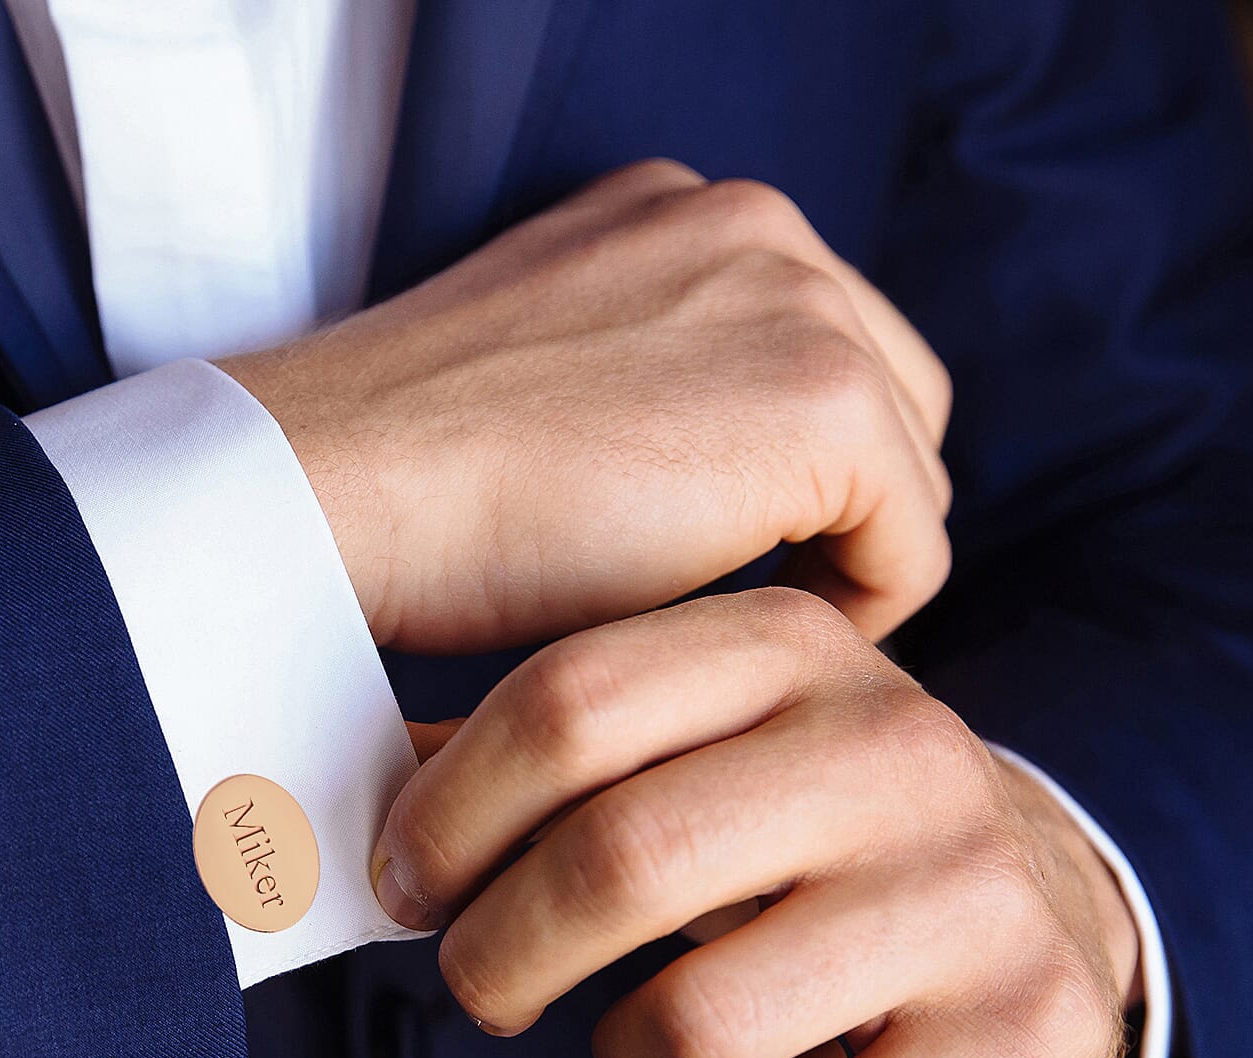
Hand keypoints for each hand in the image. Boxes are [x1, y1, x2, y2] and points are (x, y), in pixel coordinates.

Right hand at [219, 161, 951, 652]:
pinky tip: (759, 642)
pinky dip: (865, 607)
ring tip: (752, 626)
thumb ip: (660, 384)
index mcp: (690, 219)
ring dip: (850, 558)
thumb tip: (730, 478)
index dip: (807, 479)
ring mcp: (796, 302)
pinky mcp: (819, 402)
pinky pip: (915, 543)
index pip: (829, 350)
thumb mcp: (556, 384)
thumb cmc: (421, 477)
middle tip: (765, 604)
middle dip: (849, 510)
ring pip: (911, 473)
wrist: (337, 489)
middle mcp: (759, 229)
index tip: (746, 565)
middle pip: (897, 400)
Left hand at [371, 589, 1140, 1057]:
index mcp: (799, 649)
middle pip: (619, 859)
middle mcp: (900, 748)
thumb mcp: (719, 737)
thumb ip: (568, 748)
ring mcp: (976, 890)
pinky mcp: (1029, 1029)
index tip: (413, 883)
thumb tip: (357, 784)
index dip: (448, 814)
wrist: (1041, 897)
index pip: (568, 706)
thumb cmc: (825, 821)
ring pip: (695, 1023)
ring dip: (624, 1056)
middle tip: (484, 984)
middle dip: (500, 954)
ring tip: (640, 1040)